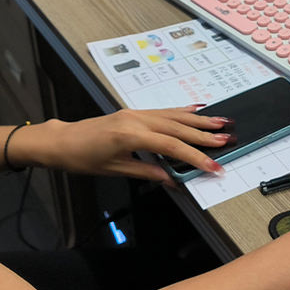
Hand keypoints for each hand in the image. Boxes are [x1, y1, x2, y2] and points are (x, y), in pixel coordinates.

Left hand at [28, 106, 232, 185]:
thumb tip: (172, 179)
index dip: (195, 156)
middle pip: (178, 127)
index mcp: (131, 135)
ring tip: (221, 122)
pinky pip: (164, 110)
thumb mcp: (114, 170)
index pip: (172, 147)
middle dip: (205, 135)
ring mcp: (137, 112)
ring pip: (175, 116)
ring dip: (199, 120)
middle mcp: (137, 119)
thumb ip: (146, 172)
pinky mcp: (135, 111)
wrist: (61, 141)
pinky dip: (183, 111)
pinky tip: (196, 109)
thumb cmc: (82, 158)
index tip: (213, 166)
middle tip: (227, 140)